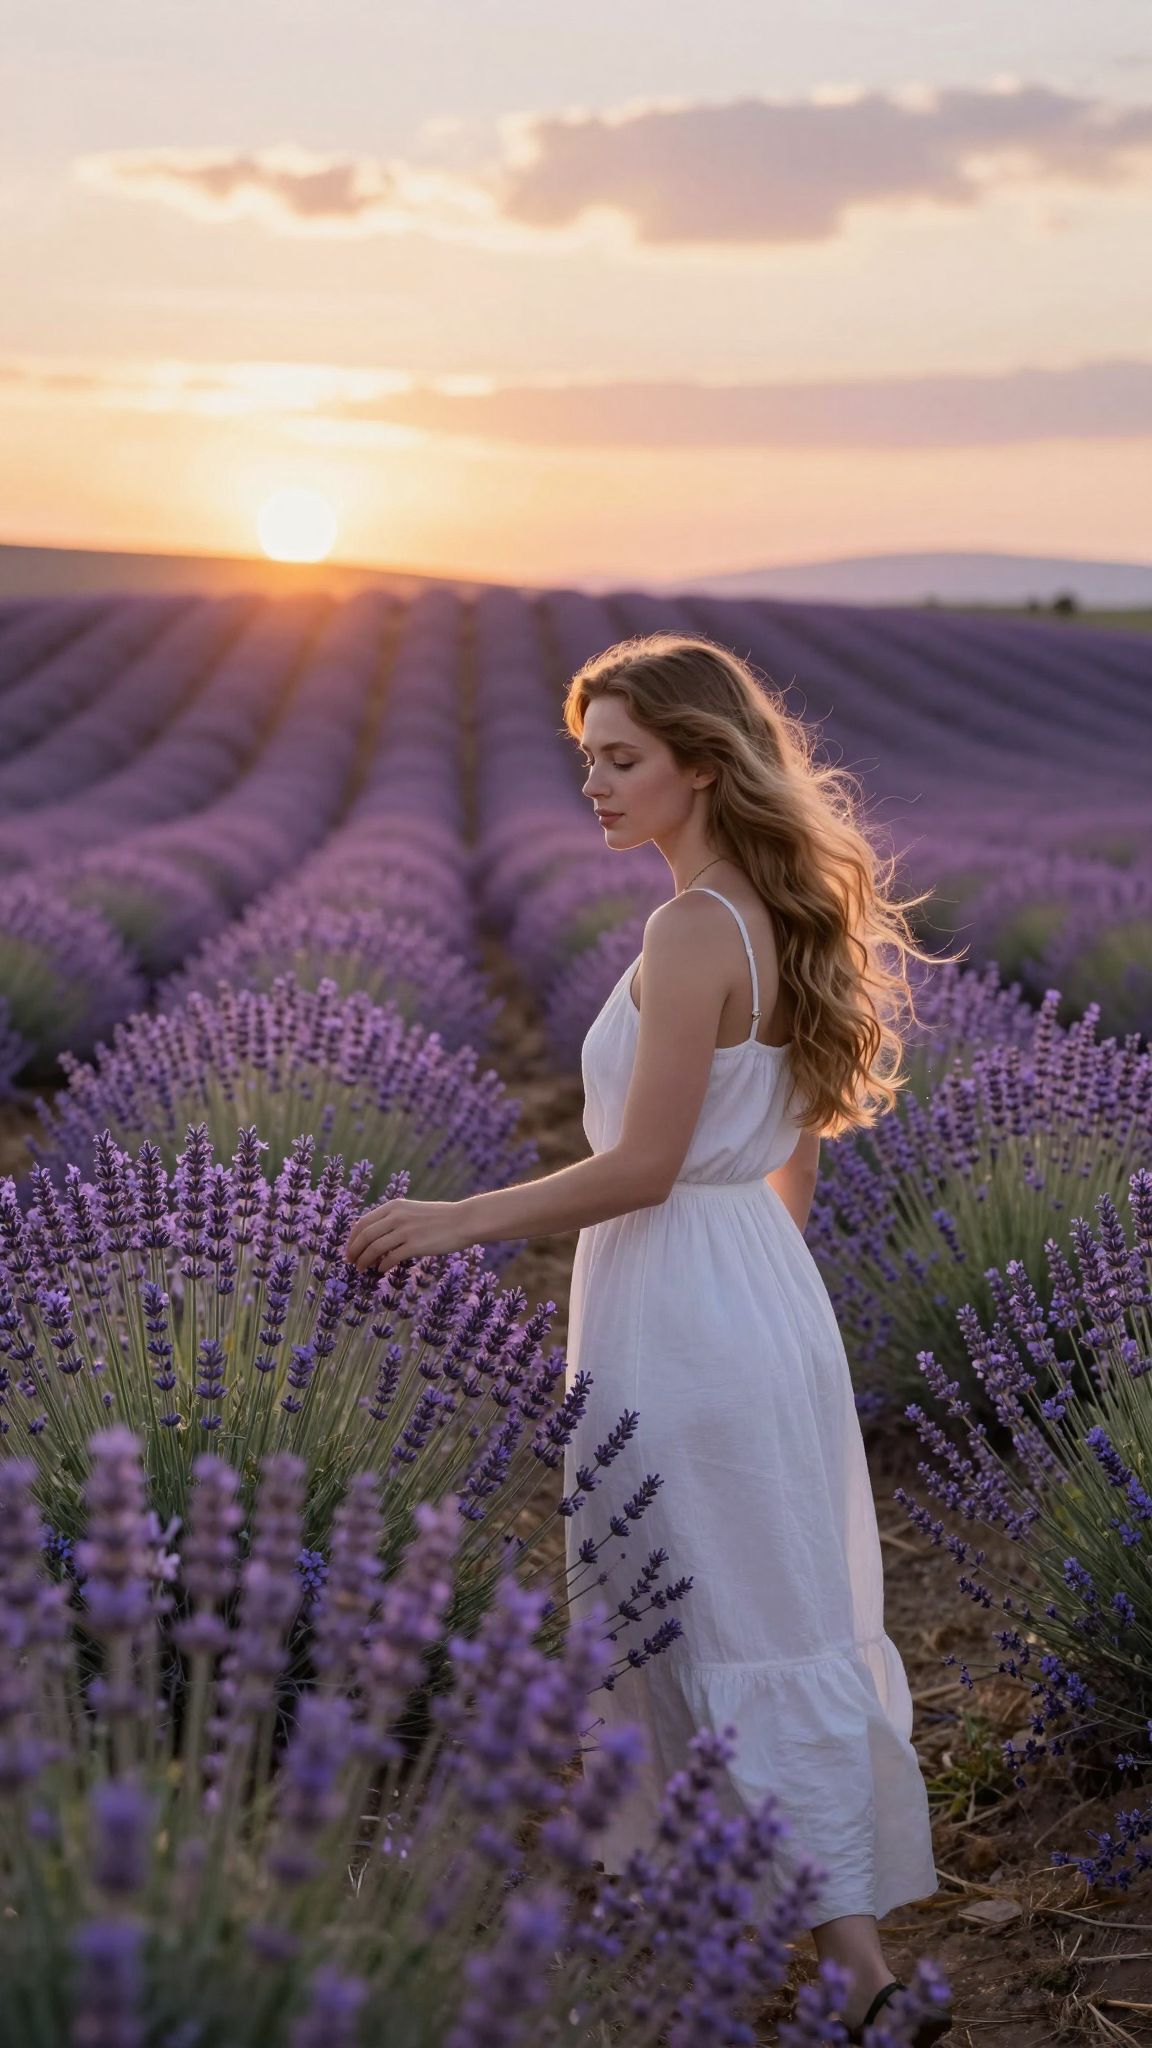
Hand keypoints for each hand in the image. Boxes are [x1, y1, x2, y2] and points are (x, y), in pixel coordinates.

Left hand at [344, 1196, 475, 1274]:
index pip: (363, 1222)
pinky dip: (382, 1266)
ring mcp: (406, 1230)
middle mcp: (397, 1216)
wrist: (463, 1220)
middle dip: (354, 1251)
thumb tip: (375, 1237)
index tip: (349, 1250)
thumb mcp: (412, 1210)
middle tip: (351, 1262)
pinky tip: (381, 1270)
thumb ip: (394, 1219)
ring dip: (364, 1261)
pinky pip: (391, 1258)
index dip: (352, 1239)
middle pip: (365, 1236)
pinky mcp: (416, 1245)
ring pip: (374, 1248)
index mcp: (393, 1206)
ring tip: (362, 1269)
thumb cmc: (439, 1218)